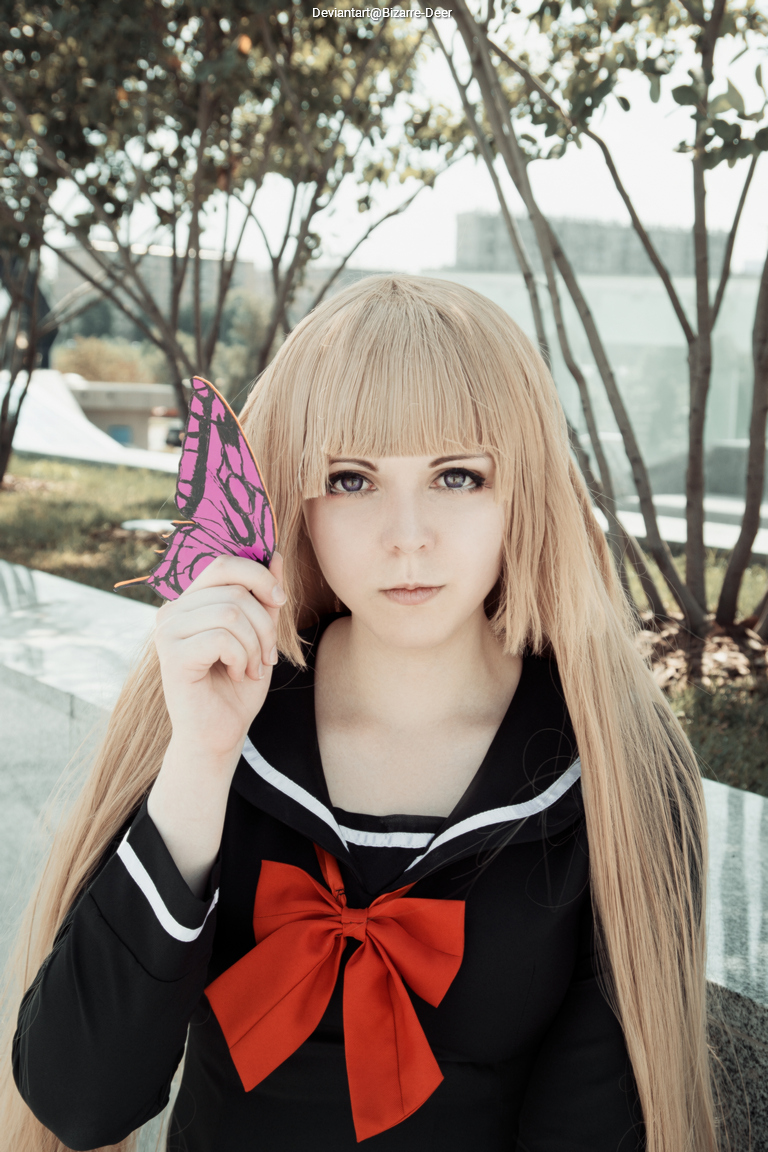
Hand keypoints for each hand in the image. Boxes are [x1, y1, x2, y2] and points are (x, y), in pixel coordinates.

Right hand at [153, 552, 284, 766]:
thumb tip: (276, 555)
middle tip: (268, 653)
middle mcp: (172, 610)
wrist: (218, 735)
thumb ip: (263, 597)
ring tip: (252, 667)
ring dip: (255, 644)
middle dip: (265, 620)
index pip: (224, 564)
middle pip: (233, 587)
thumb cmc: (236, 687)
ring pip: (232, 612)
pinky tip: (237, 674)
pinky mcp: (172, 654)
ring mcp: (168, 631)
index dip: (259, 574)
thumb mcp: (259, 634)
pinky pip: (222, 637)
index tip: (279, 601)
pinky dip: (242, 658)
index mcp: (190, 601)